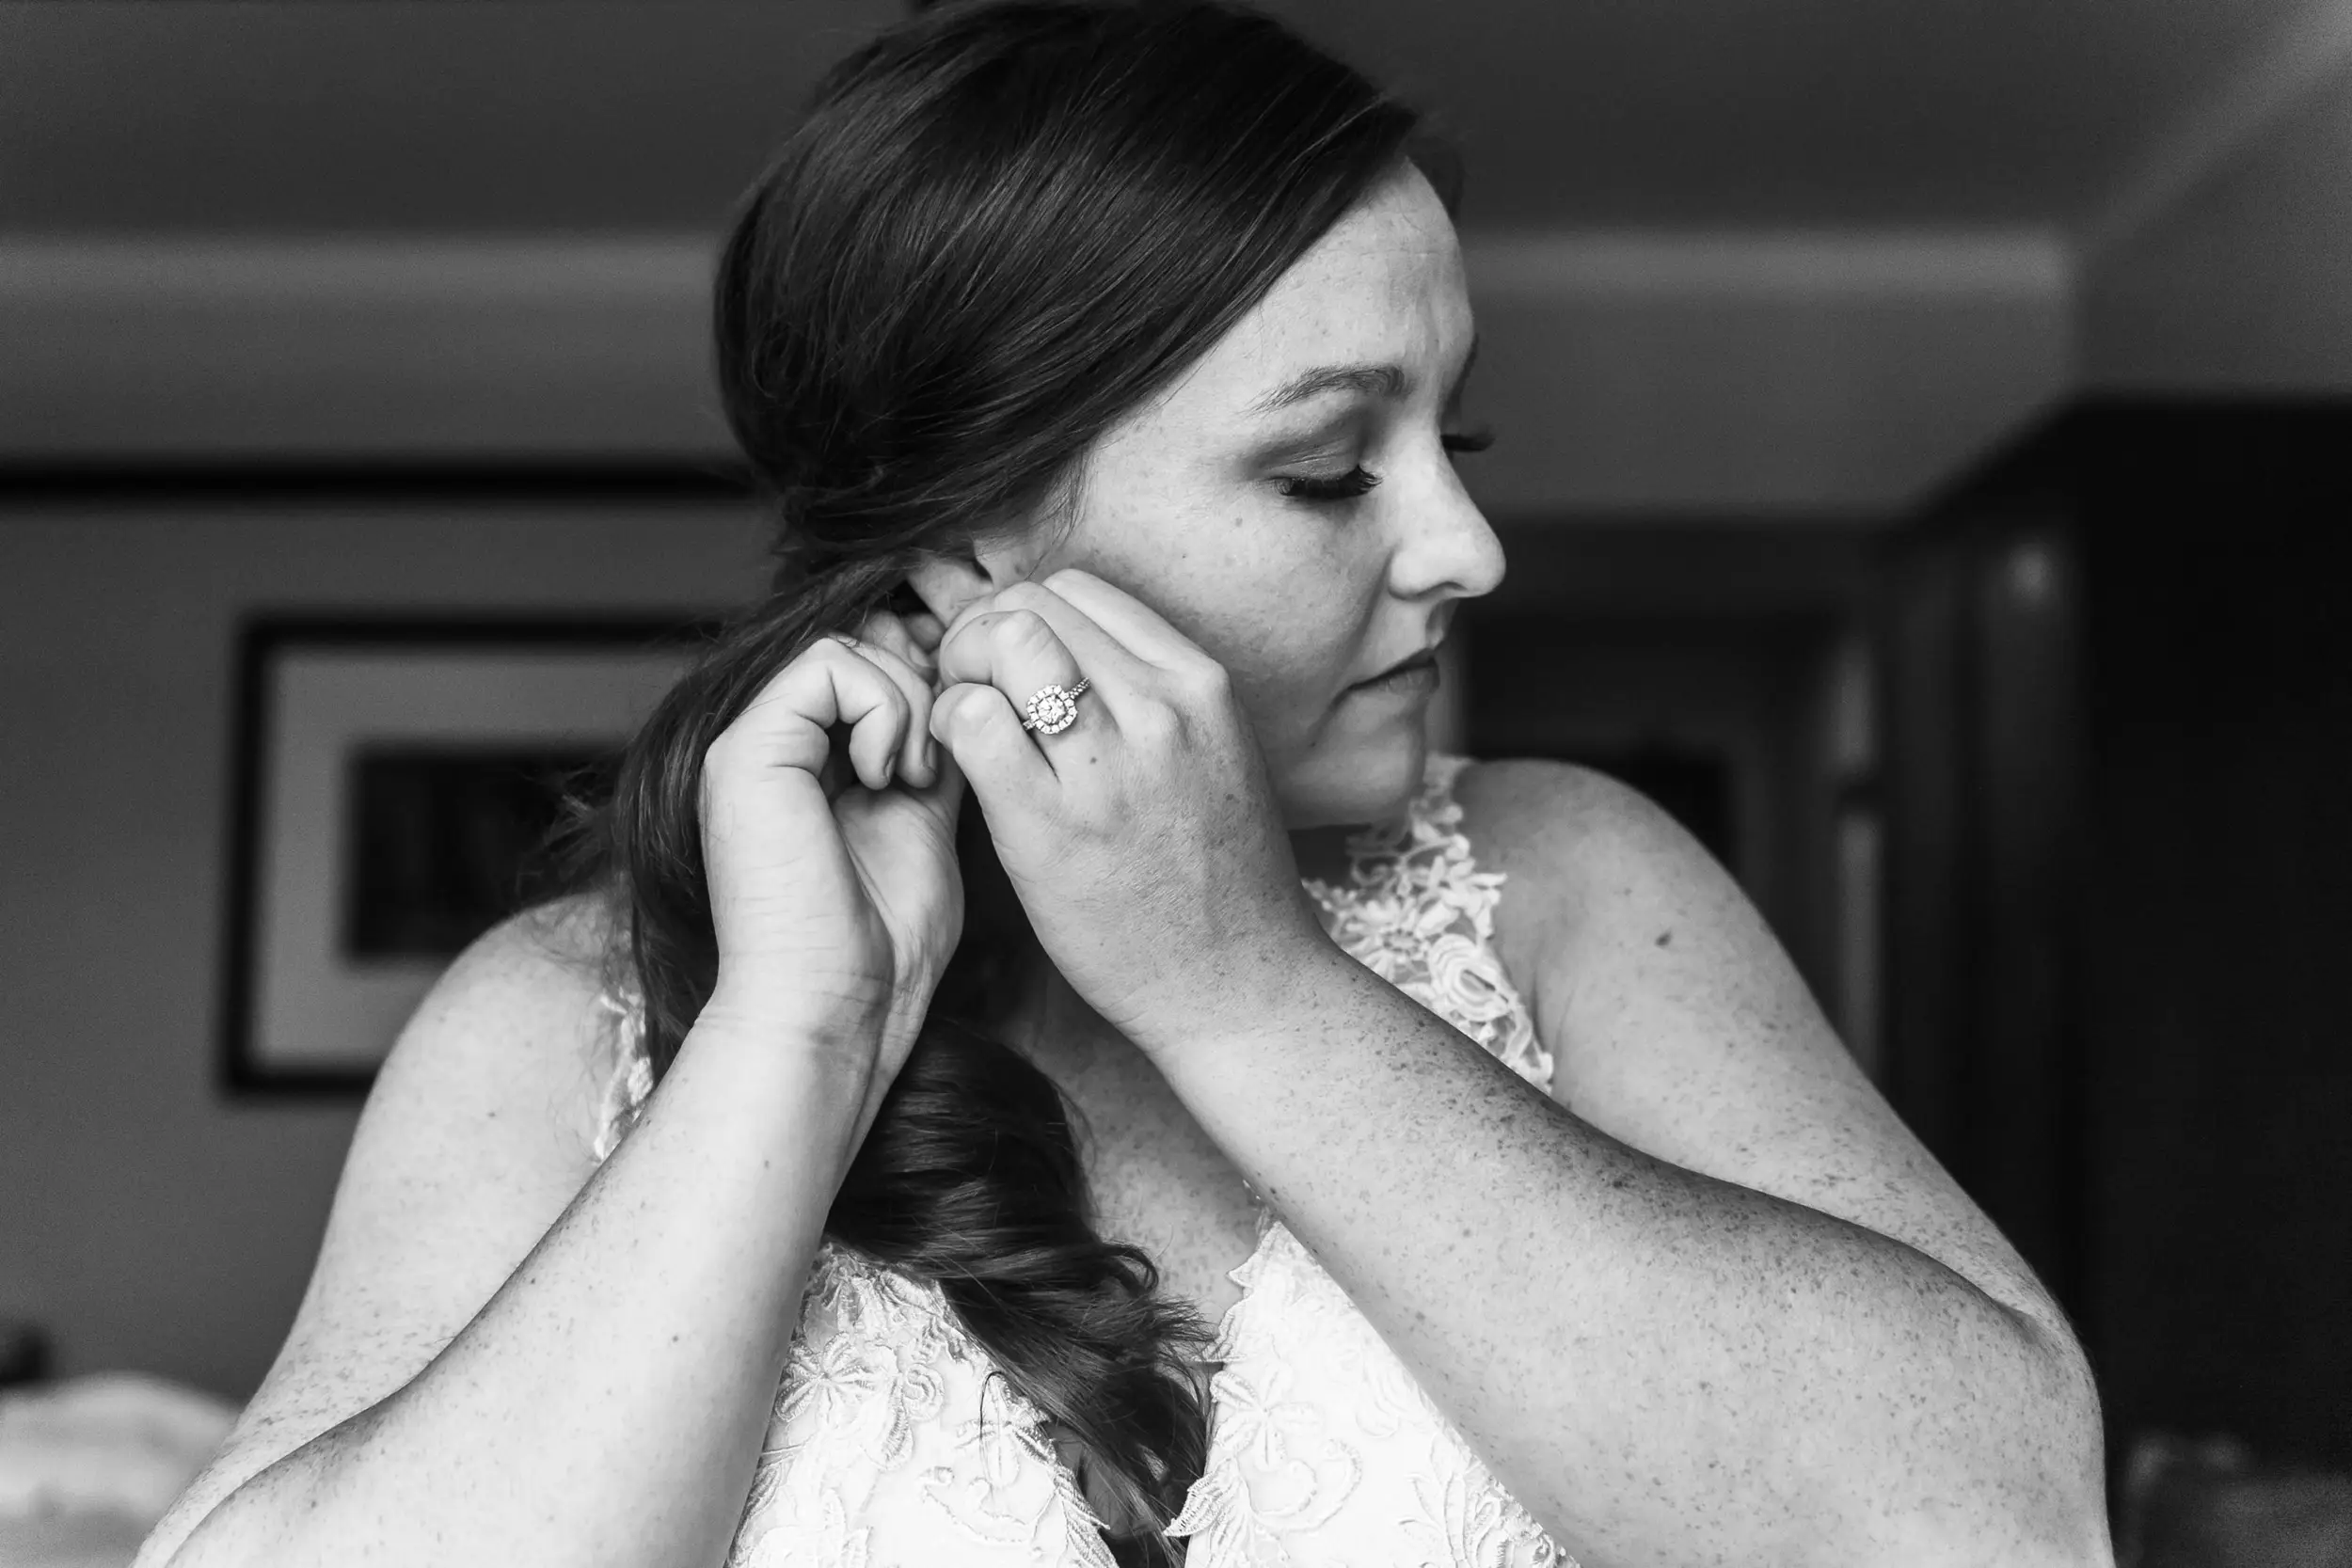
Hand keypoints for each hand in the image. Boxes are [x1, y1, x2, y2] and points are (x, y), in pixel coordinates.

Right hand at [697, 606, 963, 1107]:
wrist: (835, 1012)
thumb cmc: (880, 948)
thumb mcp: (923, 826)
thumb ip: (928, 760)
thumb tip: (956, 702)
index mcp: (804, 768)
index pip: (867, 673)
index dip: (926, 689)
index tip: (955, 747)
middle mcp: (769, 750)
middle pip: (858, 649)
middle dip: (921, 690)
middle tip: (933, 768)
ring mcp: (750, 748)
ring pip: (843, 646)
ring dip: (905, 701)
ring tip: (909, 778)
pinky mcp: (745, 752)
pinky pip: (825, 666)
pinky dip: (880, 707)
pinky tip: (885, 777)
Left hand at [926, 569, 1331, 1050]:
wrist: (1241, 987)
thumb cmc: (1218, 882)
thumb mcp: (1210, 758)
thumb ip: (1147, 699)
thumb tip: (1060, 654)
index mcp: (1199, 685)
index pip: (1078, 591)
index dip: (1024, 618)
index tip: (1011, 667)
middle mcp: (1159, 709)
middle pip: (1030, 605)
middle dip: (980, 636)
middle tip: (972, 692)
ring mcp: (1108, 766)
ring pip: (1000, 643)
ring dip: (960, 672)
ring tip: (965, 725)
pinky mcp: (1053, 827)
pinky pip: (973, 722)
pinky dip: (949, 727)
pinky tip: (958, 765)